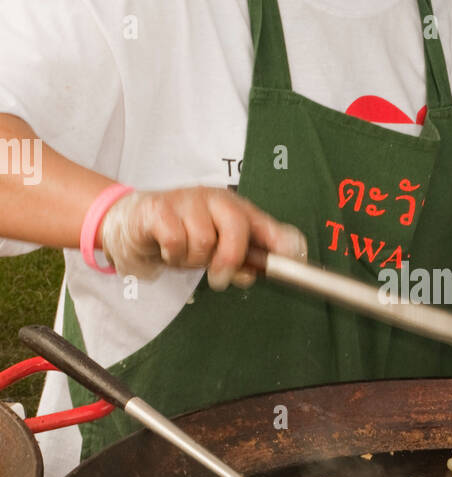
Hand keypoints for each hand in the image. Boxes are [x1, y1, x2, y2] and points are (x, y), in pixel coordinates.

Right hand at [99, 188, 306, 289]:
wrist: (133, 223)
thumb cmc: (182, 236)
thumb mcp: (216, 251)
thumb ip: (242, 262)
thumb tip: (255, 273)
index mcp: (236, 209)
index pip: (266, 225)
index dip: (281, 243)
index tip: (294, 260)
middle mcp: (215, 199)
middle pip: (236, 227)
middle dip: (229, 259)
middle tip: (218, 277)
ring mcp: (187, 201)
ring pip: (203, 240)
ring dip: (192, 260)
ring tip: (183, 255)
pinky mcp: (159, 209)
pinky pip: (175, 240)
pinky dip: (172, 254)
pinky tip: (167, 250)